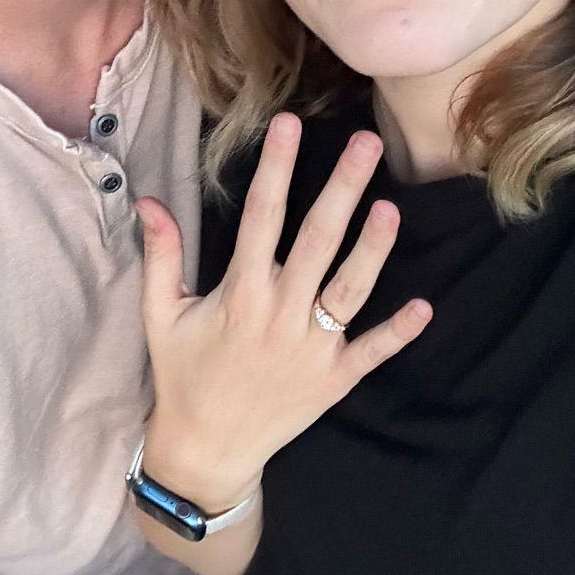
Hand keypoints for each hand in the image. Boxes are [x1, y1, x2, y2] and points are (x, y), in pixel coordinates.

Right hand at [134, 113, 431, 507]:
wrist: (206, 450)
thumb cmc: (182, 375)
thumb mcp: (161, 315)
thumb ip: (161, 256)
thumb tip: (150, 201)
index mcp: (239, 294)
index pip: (261, 217)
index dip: (277, 168)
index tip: (289, 124)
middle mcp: (279, 315)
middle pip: (316, 241)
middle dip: (342, 189)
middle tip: (367, 144)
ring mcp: (311, 349)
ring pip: (350, 289)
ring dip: (373, 248)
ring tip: (390, 207)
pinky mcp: (334, 381)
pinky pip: (371, 352)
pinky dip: (398, 332)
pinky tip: (424, 306)